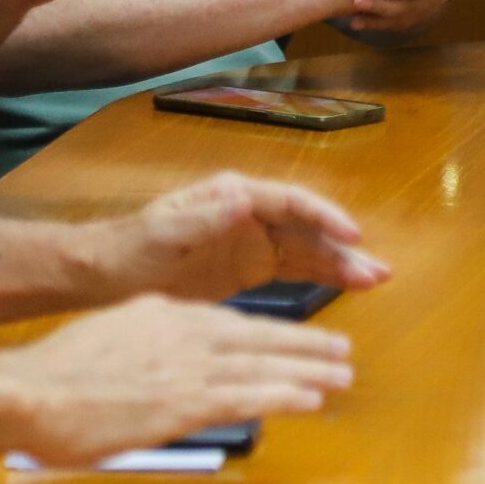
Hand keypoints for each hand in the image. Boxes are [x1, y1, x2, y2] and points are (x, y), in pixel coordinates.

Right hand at [2, 294, 353, 466]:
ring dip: (309, 370)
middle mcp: (186, 332)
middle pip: (261, 337)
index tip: (295, 340)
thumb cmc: (55, 376)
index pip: (230, 321)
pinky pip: (249, 394)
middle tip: (341, 352)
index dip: (270, 332)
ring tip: (342, 375)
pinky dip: (285, 394)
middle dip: (305, 345)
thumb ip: (145, 345)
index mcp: (165, 313)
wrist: (27, 391)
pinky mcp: (185, 399)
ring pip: (265, 364)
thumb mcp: (111, 337)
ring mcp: (188, 365)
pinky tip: (312, 399)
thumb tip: (161, 363)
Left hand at [86, 171, 391, 302]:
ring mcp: (255, 241)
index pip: (290, 201)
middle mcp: (252, 213)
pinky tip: (349, 288)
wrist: (106, 275)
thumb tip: (245, 199)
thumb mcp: (163, 232)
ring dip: (341, 264)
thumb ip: (204, 216)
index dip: (323, 216)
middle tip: (378, 270)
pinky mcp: (251, 268)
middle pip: (308, 228)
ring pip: (308, 250)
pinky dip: (323, 279)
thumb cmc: (131, 247)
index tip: (352, 235)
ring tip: (376, 281)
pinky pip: (295, 270)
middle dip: (343, 247)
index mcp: (234, 196)